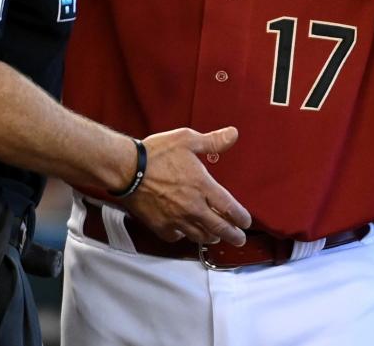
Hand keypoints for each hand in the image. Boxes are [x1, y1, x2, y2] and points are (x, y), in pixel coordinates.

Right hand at [121, 126, 250, 246]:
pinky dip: (183, 236)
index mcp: (202, 186)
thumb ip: (212, 141)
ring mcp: (177, 219)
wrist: (127, 169)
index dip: (241, 218)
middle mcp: (193, 207)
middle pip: (219, 228)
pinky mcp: (160, 226)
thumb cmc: (156, 153)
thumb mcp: (186, 140)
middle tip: (239, 239)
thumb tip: (233, 134)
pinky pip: (177, 237)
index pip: (230, 208)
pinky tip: (184, 232)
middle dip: (232, 235)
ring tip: (215, 236)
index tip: (246, 222)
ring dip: (210, 237)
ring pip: (200, 236)